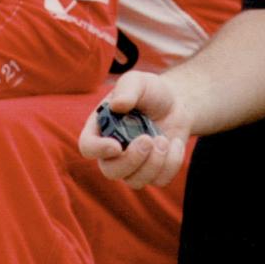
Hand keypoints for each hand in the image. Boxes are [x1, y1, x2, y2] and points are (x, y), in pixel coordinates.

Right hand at [77, 70, 191, 189]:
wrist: (176, 102)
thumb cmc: (150, 91)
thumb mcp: (138, 81)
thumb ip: (127, 88)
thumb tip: (118, 105)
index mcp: (101, 128)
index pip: (88, 147)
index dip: (98, 150)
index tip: (117, 146)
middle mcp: (112, 152)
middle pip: (111, 171)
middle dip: (132, 159)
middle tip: (149, 139)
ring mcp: (132, 165)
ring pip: (135, 181)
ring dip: (154, 162)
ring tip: (163, 138)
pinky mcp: (153, 172)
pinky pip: (159, 180)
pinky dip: (172, 163)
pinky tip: (175, 143)